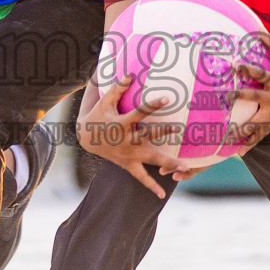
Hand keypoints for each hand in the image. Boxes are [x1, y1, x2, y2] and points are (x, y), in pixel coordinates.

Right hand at [77, 75, 175, 198]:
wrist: (85, 138)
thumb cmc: (98, 116)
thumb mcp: (104, 102)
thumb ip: (117, 89)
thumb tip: (130, 74)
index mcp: (120, 124)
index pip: (139, 113)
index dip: (152, 105)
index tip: (167, 98)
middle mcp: (126, 141)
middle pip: (147, 137)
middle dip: (163, 133)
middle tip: (180, 129)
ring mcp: (128, 155)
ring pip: (150, 160)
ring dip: (167, 163)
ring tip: (184, 167)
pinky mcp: (128, 164)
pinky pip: (141, 178)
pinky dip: (151, 186)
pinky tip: (163, 195)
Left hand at [219, 34, 269, 155]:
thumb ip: (268, 41)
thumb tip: (253, 28)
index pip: (261, 75)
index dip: (248, 70)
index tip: (235, 66)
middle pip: (257, 99)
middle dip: (242, 98)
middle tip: (226, 97)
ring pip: (257, 122)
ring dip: (243, 129)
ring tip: (227, 137)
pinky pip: (260, 135)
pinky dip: (250, 143)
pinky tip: (238, 152)